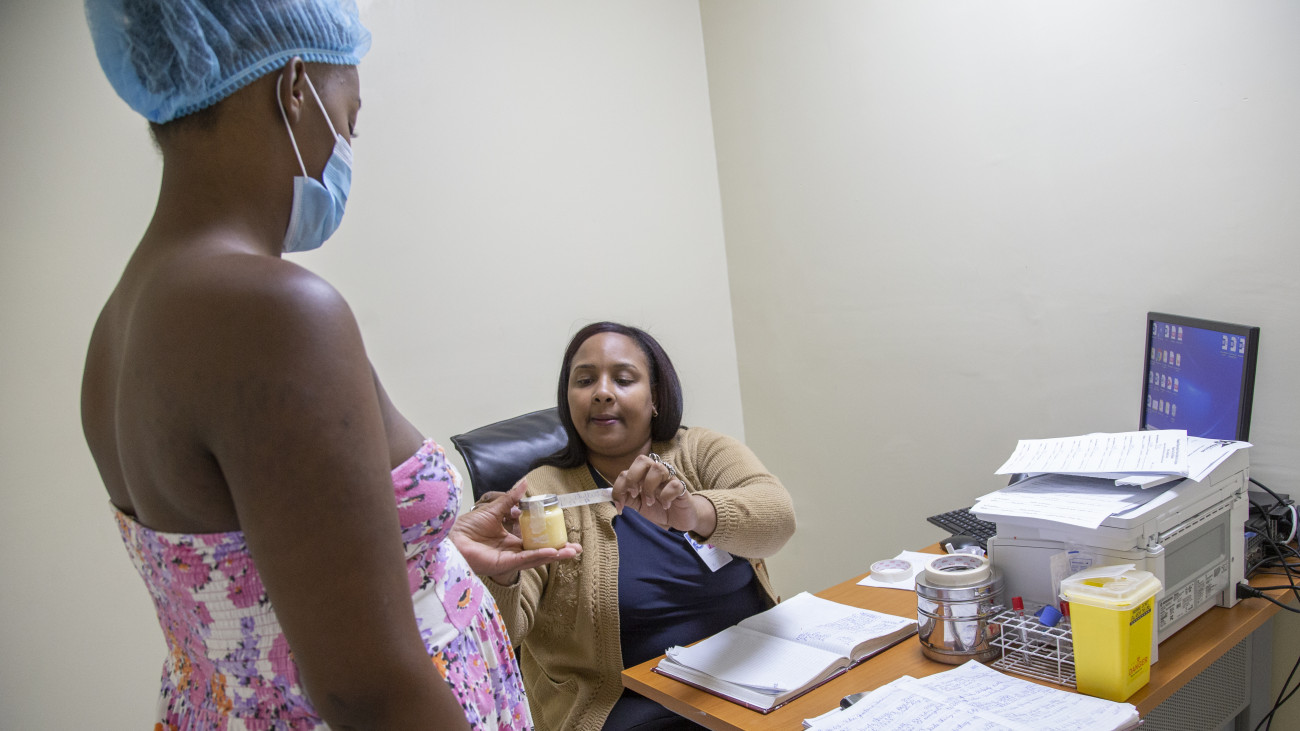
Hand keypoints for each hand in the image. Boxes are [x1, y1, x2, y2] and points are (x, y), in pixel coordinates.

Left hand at [451, 479, 580, 582]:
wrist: (451, 537)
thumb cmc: (467, 527)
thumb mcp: (495, 509)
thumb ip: (511, 498)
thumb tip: (524, 483)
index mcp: (510, 540)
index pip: (536, 541)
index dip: (551, 539)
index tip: (566, 536)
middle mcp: (512, 551)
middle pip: (540, 553)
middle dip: (559, 552)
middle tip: (576, 549)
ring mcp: (508, 559)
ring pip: (536, 558)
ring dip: (554, 555)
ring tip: (571, 551)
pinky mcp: (502, 565)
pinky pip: (524, 559)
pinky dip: (538, 556)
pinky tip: (552, 552)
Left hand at [611, 454, 703, 532]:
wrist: (678, 519)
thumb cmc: (658, 509)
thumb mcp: (638, 506)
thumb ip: (626, 499)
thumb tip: (612, 497)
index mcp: (642, 476)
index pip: (626, 472)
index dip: (619, 487)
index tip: (620, 504)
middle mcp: (654, 473)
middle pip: (642, 460)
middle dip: (633, 477)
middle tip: (635, 494)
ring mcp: (669, 478)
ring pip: (658, 468)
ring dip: (650, 487)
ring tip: (652, 502)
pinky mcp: (681, 487)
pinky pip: (673, 484)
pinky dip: (666, 496)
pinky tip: (667, 505)